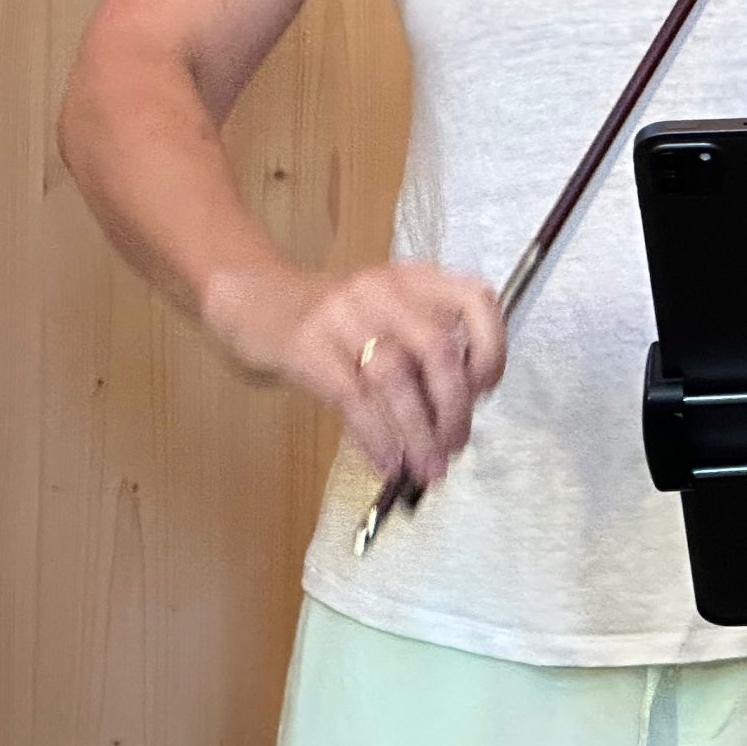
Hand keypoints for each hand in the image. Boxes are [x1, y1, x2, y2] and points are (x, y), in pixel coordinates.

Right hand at [205, 259, 506, 485]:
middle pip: (437, 349)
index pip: (475, 300)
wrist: (255, 301)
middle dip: (453, 408)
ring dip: (417, 431)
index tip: (485, 392)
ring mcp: (342, 314)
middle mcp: (383, 289)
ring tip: (426, 467)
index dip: (491, 348)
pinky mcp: (306, 345)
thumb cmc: (332, 320)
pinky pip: (352, 396)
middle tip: (454, 446)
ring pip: (395, 377)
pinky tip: (387, 462)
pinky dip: (376, 436)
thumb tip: (458, 416)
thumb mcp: (386, 315)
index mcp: (414, 279)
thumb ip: (423, 350)